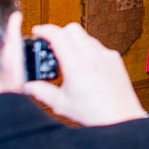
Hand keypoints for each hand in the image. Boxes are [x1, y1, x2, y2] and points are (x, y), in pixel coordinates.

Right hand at [23, 22, 147, 125]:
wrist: (121, 119)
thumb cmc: (94, 113)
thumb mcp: (61, 104)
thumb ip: (41, 91)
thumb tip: (27, 85)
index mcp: (77, 65)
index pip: (58, 35)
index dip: (45, 30)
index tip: (37, 31)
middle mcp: (93, 56)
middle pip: (73, 29)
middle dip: (59, 33)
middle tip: (51, 46)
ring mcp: (106, 56)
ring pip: (86, 36)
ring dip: (74, 41)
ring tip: (67, 59)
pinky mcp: (115, 59)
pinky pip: (98, 46)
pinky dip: (87, 49)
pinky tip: (84, 66)